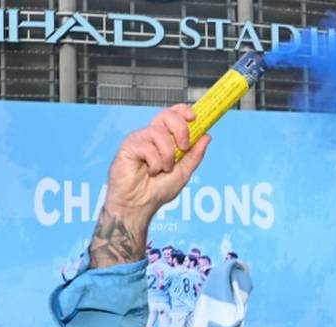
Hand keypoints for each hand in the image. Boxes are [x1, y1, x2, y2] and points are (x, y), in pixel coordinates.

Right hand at [91, 104, 208, 267]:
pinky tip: (150, 172)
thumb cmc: (157, 191)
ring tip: (163, 169)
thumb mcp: (183, 173)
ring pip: (159, 132)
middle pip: (167, 115)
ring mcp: (139, 139)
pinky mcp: (128, 146)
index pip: (173, 114)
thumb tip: (207, 136)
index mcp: (164, 138)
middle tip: (183, 147)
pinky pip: (148, 147)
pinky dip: (155, 163)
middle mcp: (151, 135)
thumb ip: (195, 155)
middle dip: (181, 129)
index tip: (195, 118)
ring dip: (168, 155)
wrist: (139, 205)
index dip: (184, 111)